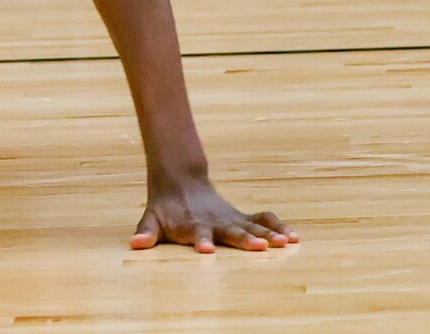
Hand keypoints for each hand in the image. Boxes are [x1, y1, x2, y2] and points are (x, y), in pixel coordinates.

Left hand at [132, 172, 296, 252]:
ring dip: (269, 234)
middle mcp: (216, 222)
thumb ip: (146, 231)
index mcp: (193, 225)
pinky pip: (262, 221)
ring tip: (286, 242)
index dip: (202, 241)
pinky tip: (294, 236)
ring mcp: (231, 219)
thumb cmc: (165, 207)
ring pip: (252, 226)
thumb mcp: (152, 218)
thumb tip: (135, 243)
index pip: (198, 234)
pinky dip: (277, 226)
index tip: (206, 250)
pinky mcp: (242, 218)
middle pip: (232, 232)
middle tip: (260, 248)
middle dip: (245, 240)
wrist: (180, 179)